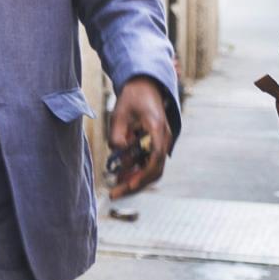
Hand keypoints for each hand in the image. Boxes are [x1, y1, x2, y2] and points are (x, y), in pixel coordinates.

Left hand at [107, 76, 172, 196]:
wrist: (145, 86)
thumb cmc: (132, 97)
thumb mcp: (119, 113)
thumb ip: (117, 134)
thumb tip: (118, 152)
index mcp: (157, 128)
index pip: (156, 158)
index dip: (143, 174)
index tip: (128, 184)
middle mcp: (163, 138)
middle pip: (155, 169)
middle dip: (136, 184)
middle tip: (115, 193)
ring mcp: (161, 142)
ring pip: (152, 169)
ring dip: (135, 179)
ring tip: (115, 188)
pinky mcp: (155, 144)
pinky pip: (148, 163)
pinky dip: (136, 171)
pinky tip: (120, 176)